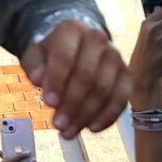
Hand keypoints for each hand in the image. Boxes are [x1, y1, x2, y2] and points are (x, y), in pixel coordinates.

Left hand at [19, 20, 129, 139]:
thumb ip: (34, 65)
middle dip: (71, 104)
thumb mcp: (35, 55)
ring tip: (68, 132)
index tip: (49, 103)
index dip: (57, 81)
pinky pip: (121, 98)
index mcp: (71, 30)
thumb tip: (37, 79)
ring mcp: (116, 57)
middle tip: (57, 125)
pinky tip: (91, 128)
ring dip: (86, 114)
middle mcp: (98, 39)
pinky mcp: (127, 75)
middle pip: (87, 76)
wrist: (74, 46)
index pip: (65, 56)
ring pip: (104, 90)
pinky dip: (107, 116)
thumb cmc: (50, 53)